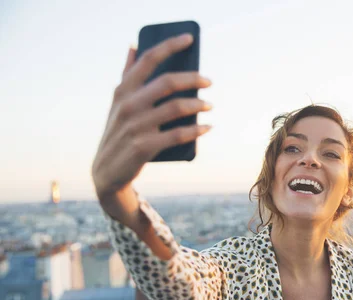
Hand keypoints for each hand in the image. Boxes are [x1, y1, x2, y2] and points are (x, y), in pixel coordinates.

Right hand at [92, 33, 211, 200]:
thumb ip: (127, 74)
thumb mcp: (118, 102)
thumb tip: (133, 46)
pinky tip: (207, 127)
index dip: (169, 45)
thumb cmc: (119, 131)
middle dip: (193, 79)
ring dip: (198, 105)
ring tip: (209, 105)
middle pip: (167, 82)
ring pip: (176, 108)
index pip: (148, 59)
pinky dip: (196, 130)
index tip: (189, 38)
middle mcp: (128, 105)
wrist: (106, 171)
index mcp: (123, 90)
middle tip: (208, 82)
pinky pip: (178, 135)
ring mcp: (136, 126)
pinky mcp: (144, 147)